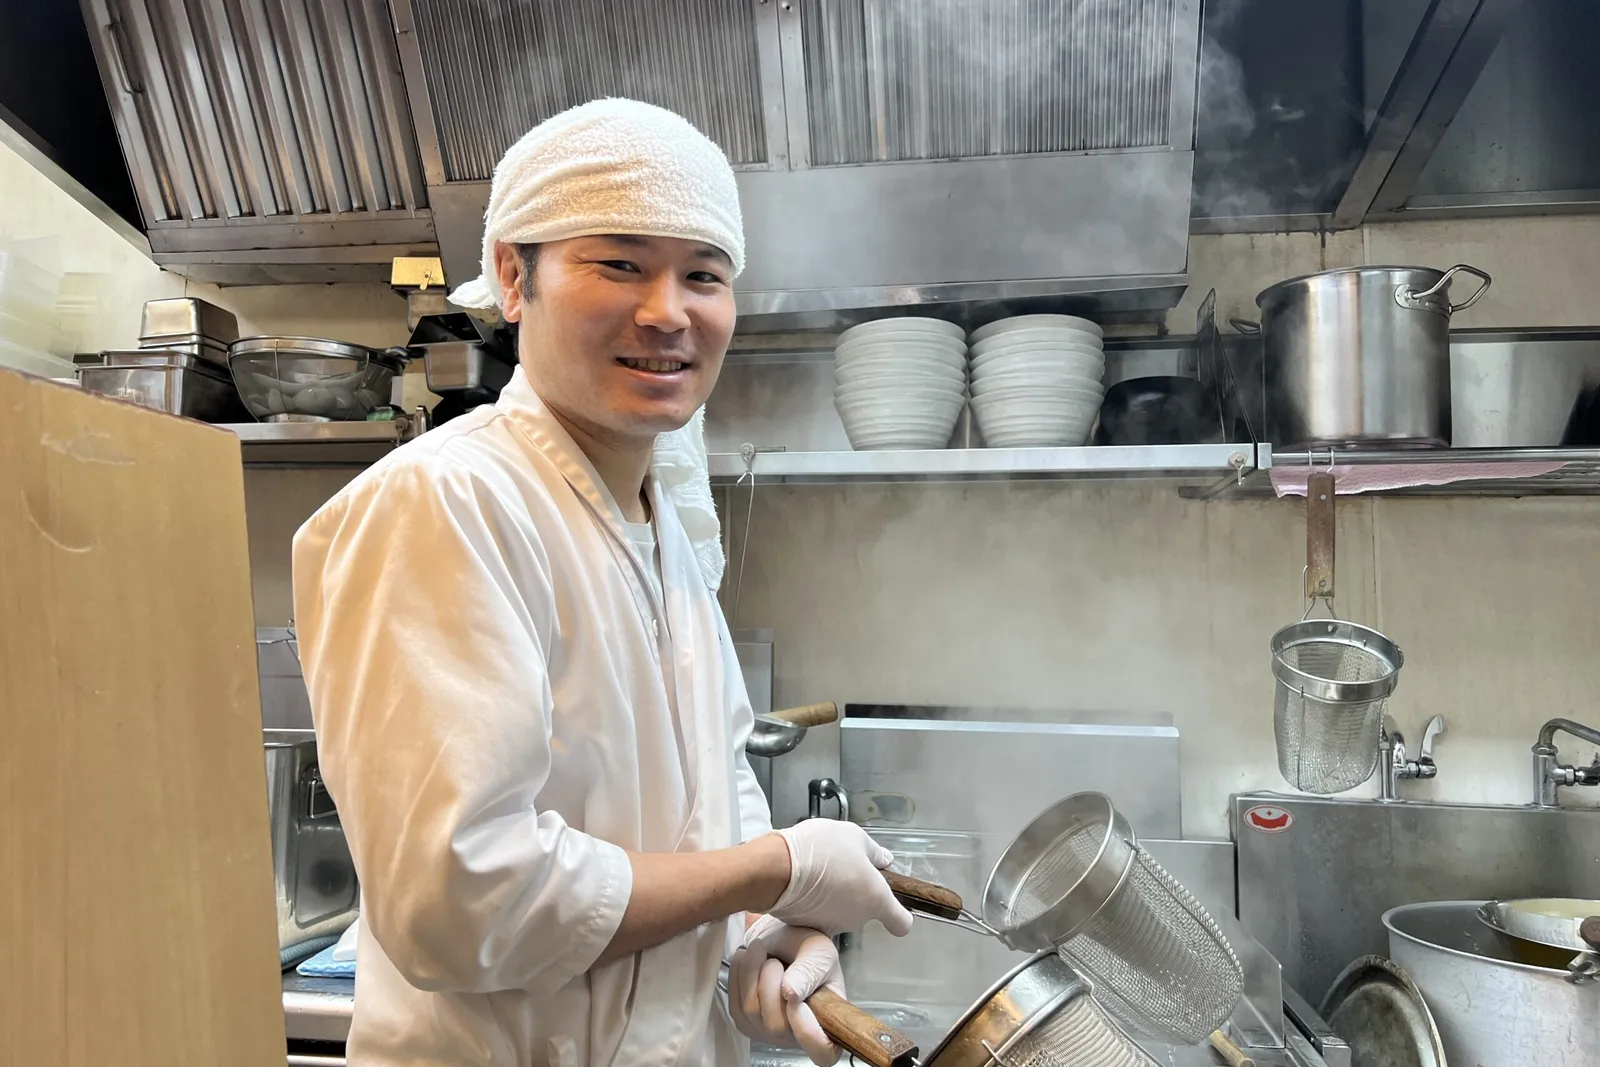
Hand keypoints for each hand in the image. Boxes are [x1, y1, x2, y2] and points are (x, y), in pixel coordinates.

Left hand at [729, 916, 843, 1065]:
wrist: (786, 941)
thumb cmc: (809, 952)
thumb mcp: (820, 954)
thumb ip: (809, 973)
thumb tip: (791, 993)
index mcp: (826, 1026)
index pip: (822, 1051)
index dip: (809, 1032)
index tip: (798, 1000)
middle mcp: (797, 1038)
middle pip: (776, 1026)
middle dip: (770, 984)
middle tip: (774, 960)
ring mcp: (768, 1034)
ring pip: (750, 1012)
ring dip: (751, 973)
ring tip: (760, 950)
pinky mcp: (746, 1023)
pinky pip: (735, 1004)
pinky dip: (737, 976)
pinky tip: (746, 959)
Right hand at [768, 821, 913, 936]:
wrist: (777, 869)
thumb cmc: (821, 850)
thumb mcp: (855, 837)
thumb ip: (874, 852)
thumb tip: (884, 860)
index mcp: (876, 899)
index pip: (901, 924)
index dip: (900, 914)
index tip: (893, 905)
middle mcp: (856, 919)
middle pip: (864, 910)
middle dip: (856, 892)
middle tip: (841, 866)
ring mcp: (830, 925)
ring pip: (838, 911)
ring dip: (832, 895)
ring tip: (817, 869)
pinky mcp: (806, 927)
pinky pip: (815, 913)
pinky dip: (811, 901)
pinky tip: (801, 881)